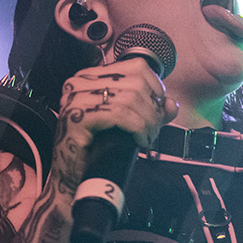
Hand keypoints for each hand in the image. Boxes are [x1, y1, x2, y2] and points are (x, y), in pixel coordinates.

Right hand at [54, 59, 177, 182]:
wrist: (70, 176)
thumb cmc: (94, 149)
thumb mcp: (126, 124)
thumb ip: (149, 111)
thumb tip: (171, 104)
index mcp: (90, 77)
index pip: (136, 66)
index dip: (155, 87)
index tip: (158, 110)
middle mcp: (79, 82)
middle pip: (136, 82)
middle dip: (153, 108)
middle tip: (154, 129)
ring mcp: (75, 98)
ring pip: (130, 98)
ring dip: (148, 121)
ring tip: (148, 137)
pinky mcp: (77, 117)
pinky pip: (120, 114)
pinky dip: (137, 127)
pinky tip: (140, 140)